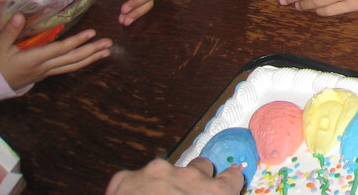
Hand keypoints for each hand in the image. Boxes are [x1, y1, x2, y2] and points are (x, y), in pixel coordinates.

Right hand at [0, 13, 111, 90]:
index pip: (59, 49)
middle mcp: (43, 67)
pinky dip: (81, 62)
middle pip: (71, 60)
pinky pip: (67, 68)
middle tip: (109, 43)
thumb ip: (10, 30)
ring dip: (90, 58)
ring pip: (72, 66)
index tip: (92, 33)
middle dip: (91, 51)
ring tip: (107, 51)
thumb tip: (20, 15)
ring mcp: (46, 72)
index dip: (76, 41)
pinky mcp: (46, 73)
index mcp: (33, 59)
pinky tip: (91, 57)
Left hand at [105, 158, 244, 194]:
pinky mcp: (125, 178)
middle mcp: (189, 177)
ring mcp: (155, 173)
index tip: (222, 189)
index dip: (225, 185)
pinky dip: (132, 191)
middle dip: (195, 180)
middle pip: (200, 167)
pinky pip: (132, 179)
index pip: (232, 178)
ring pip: (166, 169)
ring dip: (163, 184)